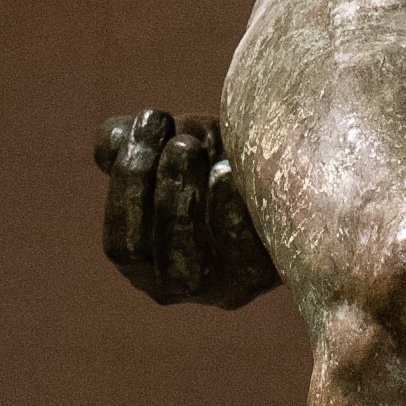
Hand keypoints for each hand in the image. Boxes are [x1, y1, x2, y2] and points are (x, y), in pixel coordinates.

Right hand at [93, 108, 279, 308]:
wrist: (293, 178)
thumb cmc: (219, 158)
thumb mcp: (171, 140)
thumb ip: (133, 142)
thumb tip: (112, 141)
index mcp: (147, 263)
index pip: (122, 245)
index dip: (126, 184)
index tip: (149, 120)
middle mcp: (181, 285)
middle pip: (145, 255)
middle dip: (150, 191)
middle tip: (176, 138)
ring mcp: (226, 286)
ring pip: (189, 263)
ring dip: (183, 198)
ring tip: (196, 144)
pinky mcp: (269, 274)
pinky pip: (243, 251)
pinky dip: (230, 210)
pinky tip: (230, 171)